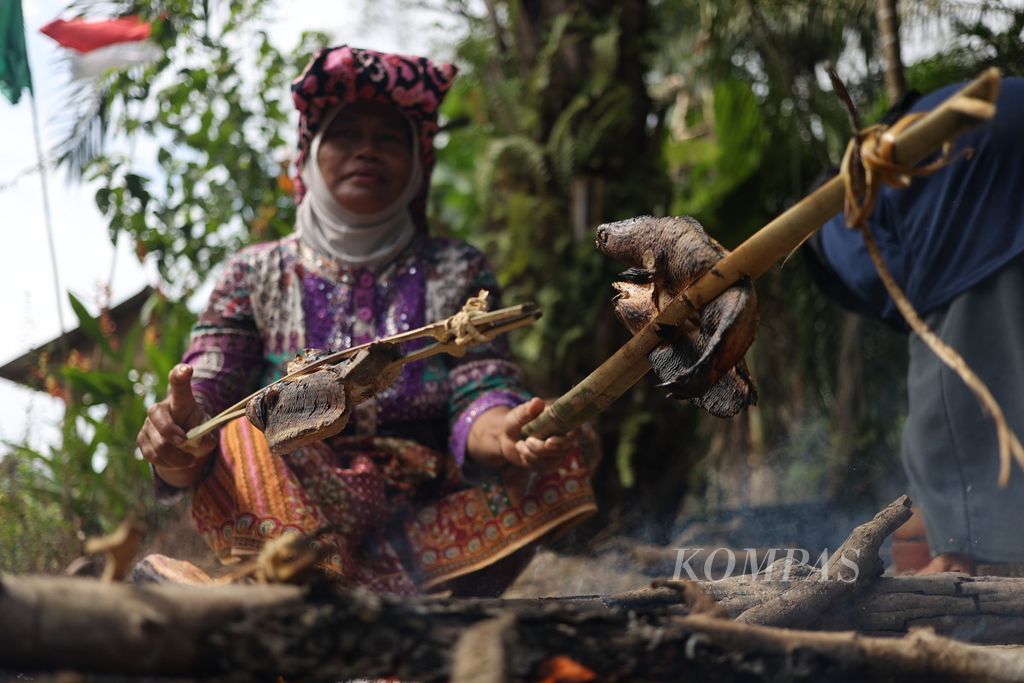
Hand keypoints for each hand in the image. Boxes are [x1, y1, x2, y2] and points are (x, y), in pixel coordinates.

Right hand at [136, 364, 215, 487]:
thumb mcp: (207, 429)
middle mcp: (160, 408)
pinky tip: (178, 462)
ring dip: (176, 456)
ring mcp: (148, 424)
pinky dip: (167, 463)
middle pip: (158, 415)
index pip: (178, 385)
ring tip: (190, 460)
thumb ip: (208, 434)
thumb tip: (203, 441)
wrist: (183, 444)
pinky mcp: (141, 439)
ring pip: (157, 442)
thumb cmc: (197, 429)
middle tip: (185, 442)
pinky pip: (151, 455)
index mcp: (180, 400)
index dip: (180, 375)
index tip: (186, 370)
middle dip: (170, 431)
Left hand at [483, 397, 576, 470]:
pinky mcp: (550, 464)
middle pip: (563, 450)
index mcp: (561, 422)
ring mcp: (558, 453)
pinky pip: (543, 468)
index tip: (548, 441)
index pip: (575, 433)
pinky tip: (523, 452)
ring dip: (532, 454)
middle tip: (527, 440)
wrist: (506, 437)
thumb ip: (528, 410)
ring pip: (552, 461)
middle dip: (541, 448)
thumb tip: (537, 402)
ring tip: (521, 444)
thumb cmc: (516, 421)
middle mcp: (564, 438)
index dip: (566, 439)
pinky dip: (529, 460)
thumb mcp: (518, 414)